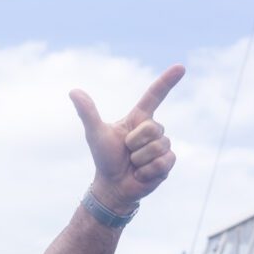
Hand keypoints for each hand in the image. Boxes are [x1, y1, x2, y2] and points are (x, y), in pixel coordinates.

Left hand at [70, 64, 184, 213]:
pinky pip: (162, 162)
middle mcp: (153, 130)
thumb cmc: (104, 159)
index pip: (154, 96)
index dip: (167, 82)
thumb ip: (88, 113)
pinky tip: (141, 174)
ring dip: (139, 159)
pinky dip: (147, 171)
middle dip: (135, 143)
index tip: (180, 67)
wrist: (112, 186)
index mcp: (138, 119)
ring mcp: (162, 146)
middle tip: (127, 152)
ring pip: (158, 146)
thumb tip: (73, 91)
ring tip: (133, 164)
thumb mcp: (96, 134)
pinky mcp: (167, 163)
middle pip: (153, 128)